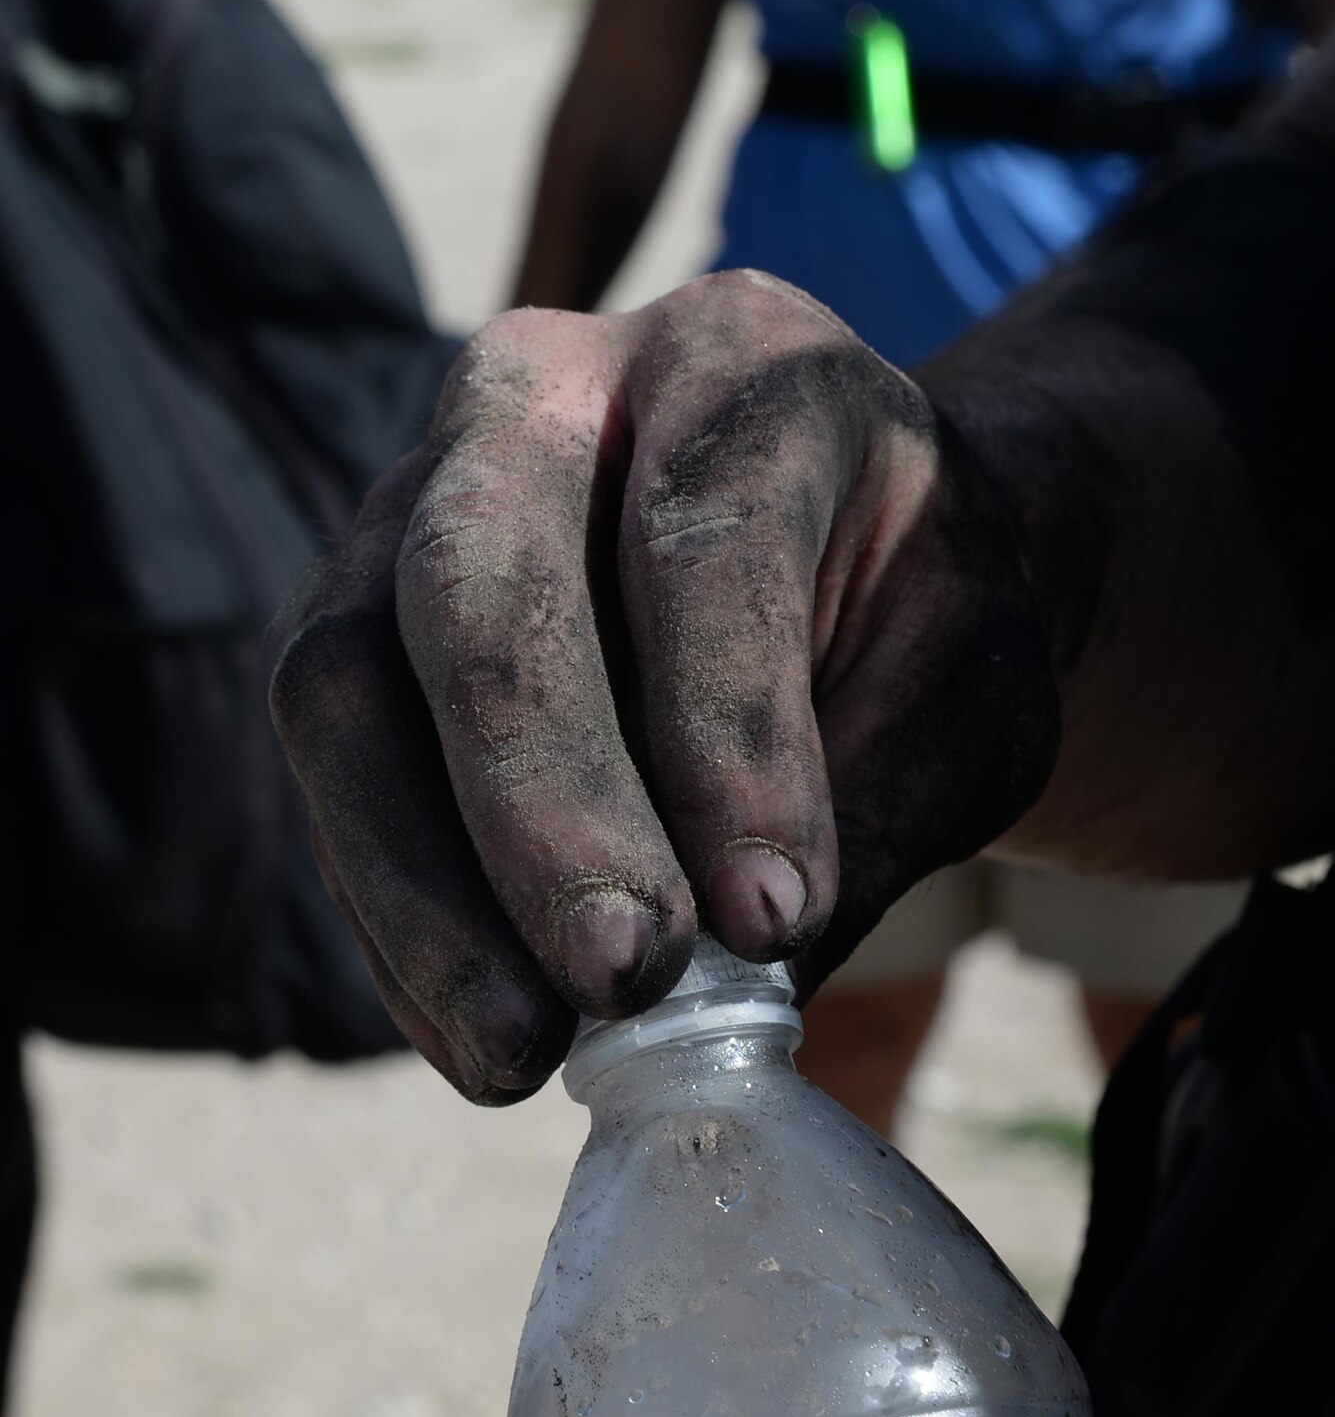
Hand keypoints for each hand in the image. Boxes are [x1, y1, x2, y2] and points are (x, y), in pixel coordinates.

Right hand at [271, 273, 1054, 1101]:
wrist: (841, 579)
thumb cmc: (915, 624)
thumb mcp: (966, 695)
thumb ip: (881, 802)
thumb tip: (746, 978)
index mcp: (737, 360)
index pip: (706, 528)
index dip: (729, 734)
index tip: (773, 921)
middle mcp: (544, 397)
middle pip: (480, 579)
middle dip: (542, 802)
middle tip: (620, 978)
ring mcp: (414, 507)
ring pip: (346, 680)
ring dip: (423, 890)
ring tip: (518, 1056)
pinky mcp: (355, 634)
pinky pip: (336, 780)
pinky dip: (400, 925)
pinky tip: (477, 1038)